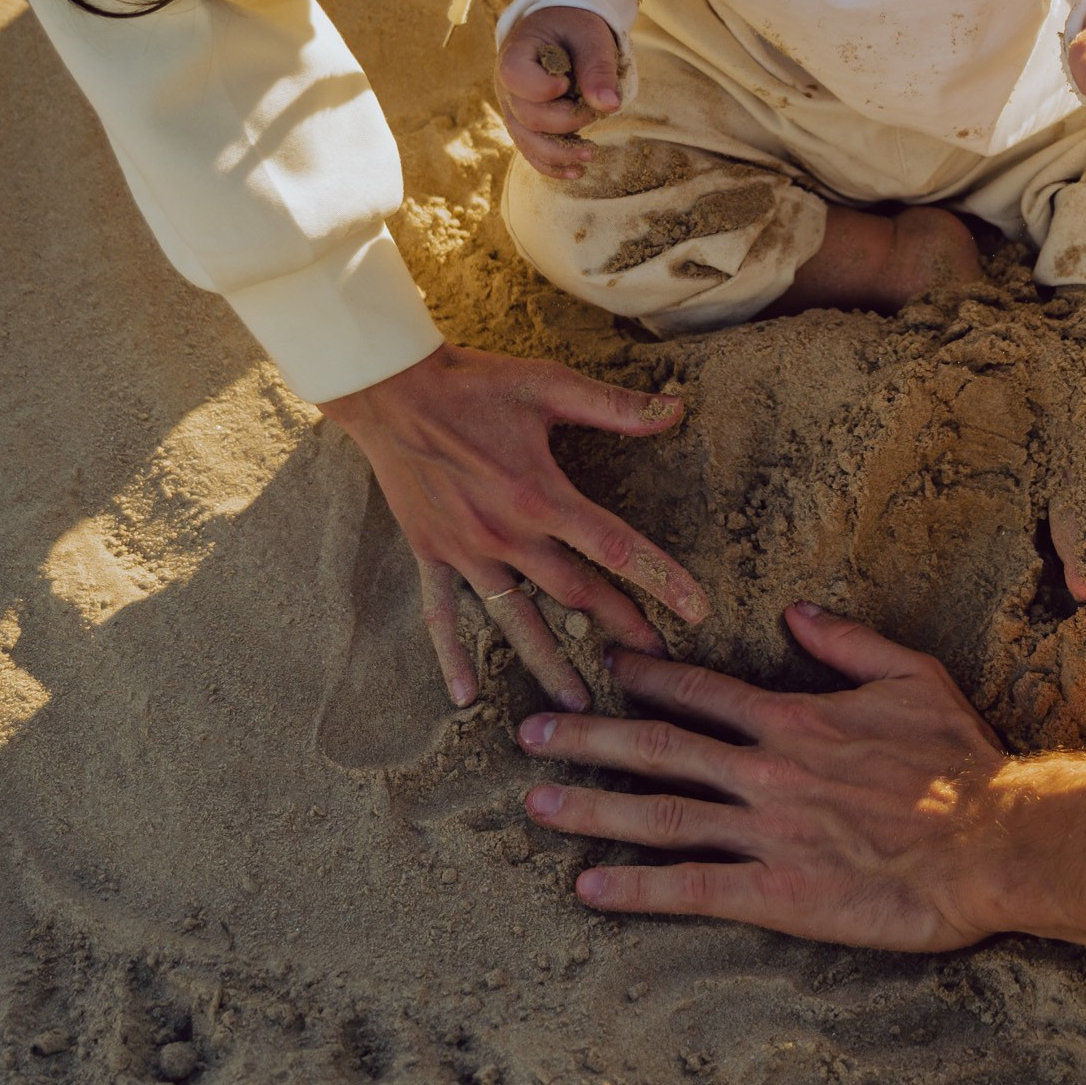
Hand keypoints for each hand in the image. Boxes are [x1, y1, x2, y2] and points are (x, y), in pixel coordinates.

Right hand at [320, 344, 710, 709]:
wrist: (390, 388)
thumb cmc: (472, 383)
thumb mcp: (548, 385)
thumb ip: (614, 406)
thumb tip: (676, 409)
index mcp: (541, 495)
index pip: (615, 547)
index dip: (660, 579)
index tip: (695, 610)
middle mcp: (506, 534)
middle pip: (574, 593)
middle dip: (618, 627)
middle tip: (655, 660)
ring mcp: (466, 550)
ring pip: (515, 619)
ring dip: (548, 661)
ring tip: (578, 702)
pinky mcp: (431, 553)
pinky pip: (441, 615)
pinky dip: (452, 656)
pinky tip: (465, 696)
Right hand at [496, 6, 623, 178]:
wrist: (561, 29)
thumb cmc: (574, 27)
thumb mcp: (589, 36)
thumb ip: (597, 67)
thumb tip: (609, 105)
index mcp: (515, 55)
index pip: (516, 78)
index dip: (542, 88)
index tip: (567, 84)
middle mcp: (507, 87)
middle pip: (527, 116)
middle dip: (565, 121)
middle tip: (595, 112)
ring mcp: (514, 110)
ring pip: (527, 141)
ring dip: (558, 153)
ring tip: (590, 155)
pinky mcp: (527, 126)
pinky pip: (532, 152)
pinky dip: (552, 165)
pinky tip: (576, 172)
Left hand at [516, 602, 1010, 949]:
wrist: (993, 839)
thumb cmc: (959, 759)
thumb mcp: (911, 675)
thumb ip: (846, 641)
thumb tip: (795, 609)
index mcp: (794, 718)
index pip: (701, 690)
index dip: (646, 676)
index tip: (603, 665)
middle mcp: (766, 770)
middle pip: (658, 748)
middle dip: (588, 736)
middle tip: (531, 732)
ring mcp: (767, 832)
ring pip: (660, 815)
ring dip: (593, 808)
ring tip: (537, 804)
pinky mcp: (778, 892)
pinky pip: (693, 888)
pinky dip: (637, 888)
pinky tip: (589, 887)